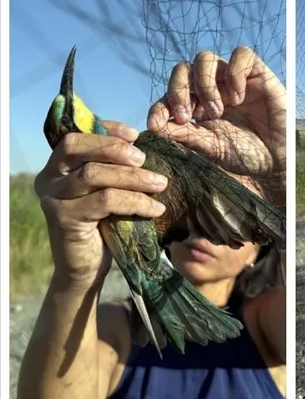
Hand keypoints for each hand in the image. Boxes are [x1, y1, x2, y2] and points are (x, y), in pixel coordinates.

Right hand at [34, 122, 167, 285]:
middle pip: (78, 148)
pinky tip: (155, 208)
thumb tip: (143, 148)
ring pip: (94, 174)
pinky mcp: (63, 218)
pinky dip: (135, 201)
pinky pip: (105, 201)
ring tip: (160, 184)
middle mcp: (48, 178)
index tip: (134, 135)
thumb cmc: (102, 224)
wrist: (86, 267)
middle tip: (145, 159)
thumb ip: (113, 169)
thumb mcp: (107, 190)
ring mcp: (53, 198)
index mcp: (58, 166)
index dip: (105, 131)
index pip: (76, 136)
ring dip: (133, 177)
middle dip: (115, 149)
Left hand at [147, 46, 286, 176]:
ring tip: (217, 111)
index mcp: (196, 106)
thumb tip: (154, 128)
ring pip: (205, 58)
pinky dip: (235, 73)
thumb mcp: (211, 148)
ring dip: (204, 84)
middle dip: (178, 91)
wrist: (278, 160)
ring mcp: (233, 79)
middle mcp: (211, 88)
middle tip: (186, 116)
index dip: (160, 105)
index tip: (156, 124)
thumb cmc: (246, 155)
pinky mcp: (256, 72)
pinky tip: (238, 98)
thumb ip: (185, 136)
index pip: (169, 95)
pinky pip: (240, 55)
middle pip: (182, 69)